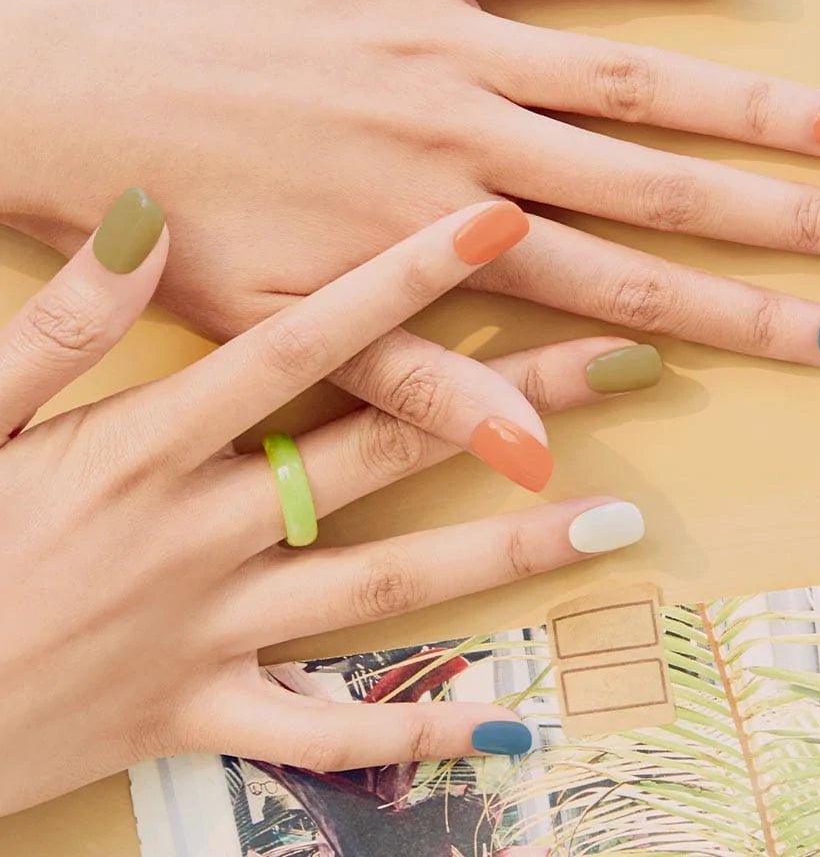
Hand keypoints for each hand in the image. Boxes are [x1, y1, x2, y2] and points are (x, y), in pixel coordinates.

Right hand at [0, 195, 646, 815]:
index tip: (500, 224)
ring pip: (386, 586)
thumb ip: (59, 326)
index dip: (405, 278)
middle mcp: (203, 531)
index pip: (306, 341)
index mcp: (149, 445)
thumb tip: (143, 224)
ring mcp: (213, 632)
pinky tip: (509, 724)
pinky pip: (326, 732)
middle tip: (621, 362)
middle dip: (512, 401)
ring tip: (611, 522)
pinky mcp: (201, 715)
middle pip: (385, 448)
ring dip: (505, 553)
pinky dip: (416, 734)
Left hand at [1, 0, 819, 377]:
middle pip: (663, 183)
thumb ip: (427, 384)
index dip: (745, 320)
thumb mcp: (291, 334)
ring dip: (752, 101)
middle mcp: (466, 138)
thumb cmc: (177, 218)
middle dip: (791, 216)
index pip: (631, 289)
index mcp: (444, 238)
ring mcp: (441, 38)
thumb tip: (549, 459)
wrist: (68, 84)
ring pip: (628, 73)